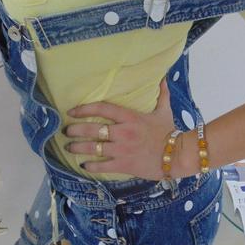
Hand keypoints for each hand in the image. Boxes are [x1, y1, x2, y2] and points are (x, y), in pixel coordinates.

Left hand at [63, 77, 195, 179]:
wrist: (178, 155)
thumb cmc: (170, 133)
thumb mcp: (164, 111)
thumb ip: (161, 94)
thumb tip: (162, 78)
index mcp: (130, 117)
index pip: (102, 109)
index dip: (84, 109)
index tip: (72, 111)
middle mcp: (123, 132)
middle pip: (92, 129)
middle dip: (75, 130)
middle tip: (66, 131)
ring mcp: (122, 150)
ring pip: (93, 148)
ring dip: (78, 147)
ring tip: (69, 147)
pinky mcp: (124, 165)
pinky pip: (102, 166)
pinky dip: (90, 166)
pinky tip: (83, 165)